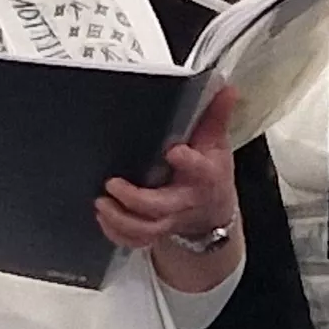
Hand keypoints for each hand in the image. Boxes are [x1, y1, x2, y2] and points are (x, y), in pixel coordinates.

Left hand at [100, 89, 238, 249]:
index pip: (200, 170)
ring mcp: (169, 219)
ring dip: (121, 220)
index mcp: (204, 176)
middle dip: (135, 199)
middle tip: (113, 184)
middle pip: (161, 207)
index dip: (188, 162)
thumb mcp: (216, 142)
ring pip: (146, 230)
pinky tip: (104, 219)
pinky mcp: (156, 230)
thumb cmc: (211, 173)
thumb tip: (226, 87)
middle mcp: (184, 200)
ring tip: (102, 204)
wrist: (213, 210)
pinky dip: (118, 235)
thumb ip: (216, 115)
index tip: (173, 151)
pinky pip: (137, 241)